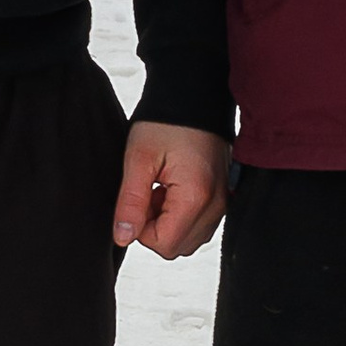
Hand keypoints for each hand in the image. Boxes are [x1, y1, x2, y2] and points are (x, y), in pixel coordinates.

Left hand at [114, 120, 229, 258]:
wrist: (194, 97)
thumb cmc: (167, 122)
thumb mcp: (138, 159)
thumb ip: (130, 203)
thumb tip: (122, 237)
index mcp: (196, 197)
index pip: (163, 244)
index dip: (141, 229)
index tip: (138, 200)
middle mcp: (216, 205)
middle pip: (177, 247)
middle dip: (155, 228)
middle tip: (148, 193)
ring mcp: (223, 202)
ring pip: (188, 239)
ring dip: (168, 222)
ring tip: (161, 188)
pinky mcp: (223, 198)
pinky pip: (200, 225)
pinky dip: (182, 215)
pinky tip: (173, 188)